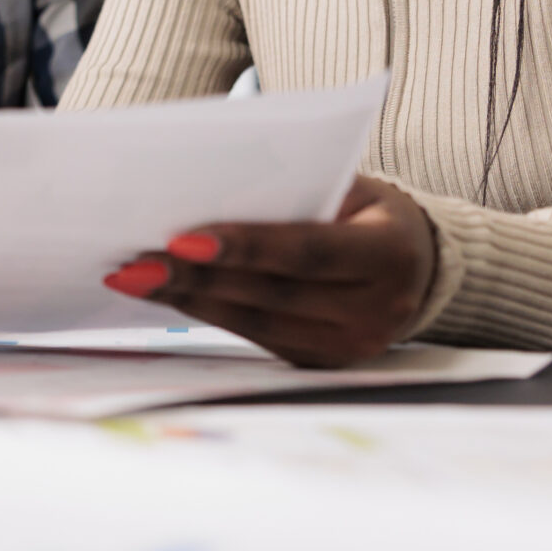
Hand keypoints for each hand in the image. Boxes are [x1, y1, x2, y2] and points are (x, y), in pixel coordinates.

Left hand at [102, 176, 435, 367]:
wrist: (417, 262)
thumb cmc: (366, 210)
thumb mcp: (347, 187)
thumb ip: (290, 195)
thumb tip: (200, 196)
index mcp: (391, 253)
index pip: (307, 251)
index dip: (244, 247)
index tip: (181, 241)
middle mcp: (378, 310)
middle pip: (271, 295)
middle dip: (196, 279)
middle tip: (134, 263)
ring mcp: (351, 347)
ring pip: (255, 324)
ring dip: (188, 300)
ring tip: (134, 277)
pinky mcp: (322, 363)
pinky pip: (255, 339)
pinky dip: (208, 314)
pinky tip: (169, 294)